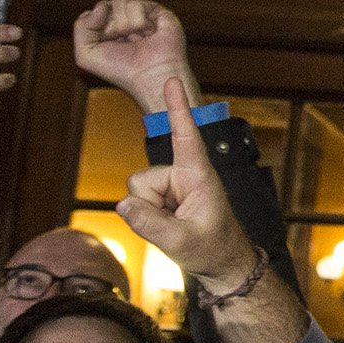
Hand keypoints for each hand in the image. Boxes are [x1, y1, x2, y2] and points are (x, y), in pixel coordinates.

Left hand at [72, 0, 195, 113]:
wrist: (150, 77)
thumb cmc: (121, 70)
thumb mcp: (85, 54)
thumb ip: (82, 27)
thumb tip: (102, 5)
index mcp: (108, 31)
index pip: (94, 12)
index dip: (94, 23)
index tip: (104, 41)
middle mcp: (125, 21)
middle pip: (105, 5)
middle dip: (109, 26)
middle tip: (120, 41)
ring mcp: (142, 16)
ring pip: (119, 1)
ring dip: (122, 23)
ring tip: (134, 38)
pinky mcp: (159, 12)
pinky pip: (136, 4)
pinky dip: (137, 20)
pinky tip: (147, 33)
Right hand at [113, 79, 258, 292]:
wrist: (220, 262)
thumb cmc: (212, 248)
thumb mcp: (182, 241)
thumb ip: (151, 224)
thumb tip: (123, 205)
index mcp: (199, 175)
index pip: (186, 137)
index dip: (177, 109)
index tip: (172, 80)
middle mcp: (182, 174)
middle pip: (141, 180)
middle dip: (148, 205)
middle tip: (177, 224)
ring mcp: (171, 185)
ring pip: (136, 192)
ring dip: (148, 212)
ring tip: (176, 225)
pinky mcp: (161, 196)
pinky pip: (136, 203)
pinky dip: (145, 217)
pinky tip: (168, 224)